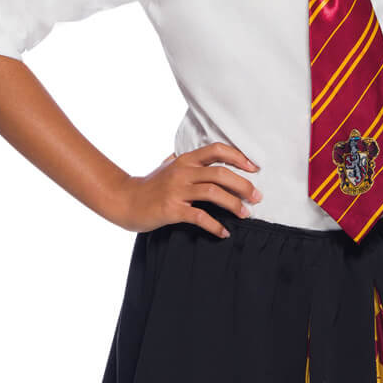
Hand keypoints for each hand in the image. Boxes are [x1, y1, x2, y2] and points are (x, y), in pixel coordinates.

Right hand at [111, 142, 261, 237]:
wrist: (125, 201)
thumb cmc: (149, 185)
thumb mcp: (168, 166)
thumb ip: (185, 161)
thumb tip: (202, 156)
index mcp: (185, 160)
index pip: (217, 150)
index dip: (238, 157)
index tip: (254, 168)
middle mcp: (183, 172)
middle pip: (221, 173)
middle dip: (243, 185)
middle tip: (257, 197)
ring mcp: (177, 190)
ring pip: (213, 193)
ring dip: (234, 204)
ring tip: (246, 214)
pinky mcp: (172, 210)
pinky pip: (200, 217)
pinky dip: (215, 225)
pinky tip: (224, 232)